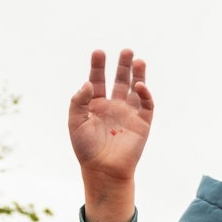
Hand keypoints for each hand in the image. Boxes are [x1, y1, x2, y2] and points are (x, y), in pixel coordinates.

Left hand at [68, 50, 152, 221]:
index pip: (97, 80)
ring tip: (138, 60)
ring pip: (135, 89)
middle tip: (126, 51)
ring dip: (138, 75)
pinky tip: (140, 85)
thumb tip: (87, 83)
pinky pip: (146, 104)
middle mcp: (113, 106)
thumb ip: (79, 101)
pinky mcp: (142, 122)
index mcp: (95, 105)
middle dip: (123, 65)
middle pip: (120, 80)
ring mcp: (128, 113)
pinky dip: (145, 94)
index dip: (98, 66)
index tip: (98, 52)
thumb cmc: (86, 148)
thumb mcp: (75, 122)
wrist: (103, 170)